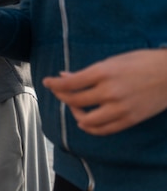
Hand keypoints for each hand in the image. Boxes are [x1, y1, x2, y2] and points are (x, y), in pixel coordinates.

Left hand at [43, 49, 166, 134]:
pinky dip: (90, 127)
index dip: (54, 84)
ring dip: (75, 114)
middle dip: (62, 97)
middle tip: (58, 92)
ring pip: (86, 120)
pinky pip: (103, 130)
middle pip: (74, 101)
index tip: (46, 82)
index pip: (70, 84)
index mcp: (104, 72)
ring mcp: (120, 108)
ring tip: (74, 107)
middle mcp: (109, 92)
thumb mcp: (113, 60)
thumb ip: (88, 72)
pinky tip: (85, 121)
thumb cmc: (143, 62)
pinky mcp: (129, 120)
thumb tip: (65, 77)